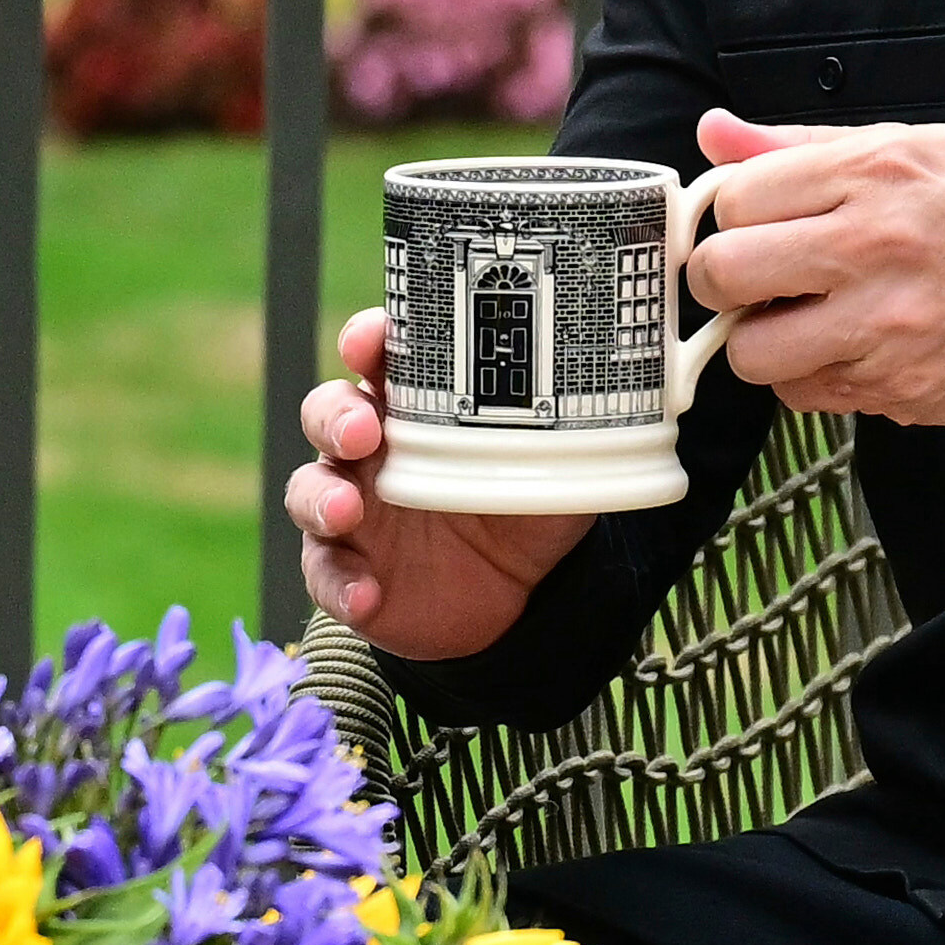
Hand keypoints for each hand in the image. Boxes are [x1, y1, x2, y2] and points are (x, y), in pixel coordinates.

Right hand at [283, 303, 582, 662]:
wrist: (512, 602)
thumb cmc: (525, 512)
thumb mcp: (558, 471)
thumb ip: (574, 438)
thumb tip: (636, 403)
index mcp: (417, 410)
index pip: (380, 361)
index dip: (367, 342)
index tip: (369, 342)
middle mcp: (373, 451)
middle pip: (327, 414)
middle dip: (336, 416)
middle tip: (362, 432)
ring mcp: (353, 510)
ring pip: (308, 488)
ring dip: (319, 497)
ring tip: (347, 512)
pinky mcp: (346, 569)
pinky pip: (324, 572)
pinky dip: (340, 584)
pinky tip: (367, 596)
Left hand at [687, 107, 944, 430]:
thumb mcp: (902, 148)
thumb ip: (799, 146)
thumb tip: (714, 132)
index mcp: (870, 175)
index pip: (738, 198)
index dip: (735, 214)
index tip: (754, 222)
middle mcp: (872, 247)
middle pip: (725, 271)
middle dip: (723, 277)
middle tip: (751, 276)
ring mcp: (880, 324)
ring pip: (750, 350)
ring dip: (760, 339)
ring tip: (797, 317)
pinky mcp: (888, 384)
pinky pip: (797, 394)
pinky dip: (805, 376)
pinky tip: (839, 346)